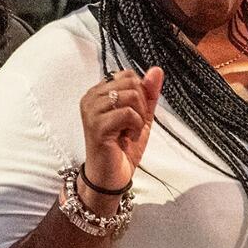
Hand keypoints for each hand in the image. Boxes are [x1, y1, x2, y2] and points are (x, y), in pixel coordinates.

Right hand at [76, 66, 162, 196]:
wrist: (111, 177)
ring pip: (131, 95)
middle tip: (133, 126)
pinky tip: (128, 138)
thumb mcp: (141, 117)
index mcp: (98, 93)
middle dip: (141, 105)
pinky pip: (128, 113)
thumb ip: (148, 94)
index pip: (128, 75)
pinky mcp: (96, 125)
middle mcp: (90, 98)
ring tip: (130, 132)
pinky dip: (136, 127)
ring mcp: (91, 111)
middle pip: (131, 82)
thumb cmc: (122, 149)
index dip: (140, 94)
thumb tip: (157, 70)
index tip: (134, 116)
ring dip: (139, 117)